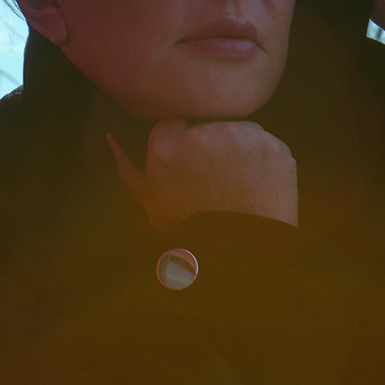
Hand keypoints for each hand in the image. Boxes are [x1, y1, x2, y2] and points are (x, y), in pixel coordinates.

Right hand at [107, 118, 297, 233]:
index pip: (175, 123)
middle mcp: (202, 134)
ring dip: (241, 150)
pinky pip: (267, 144)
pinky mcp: (273, 146)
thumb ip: (130, 171)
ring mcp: (241, 137)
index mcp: (166, 148)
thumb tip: (111, 138)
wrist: (246, 260)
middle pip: (208, 124)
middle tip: (219, 181)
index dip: (186, 146)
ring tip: (240, 186)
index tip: (194, 167)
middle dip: (213, 145)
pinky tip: (259, 187)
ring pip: (240, 130)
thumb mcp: (154, 207)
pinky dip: (265, 161)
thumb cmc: (194, 235)